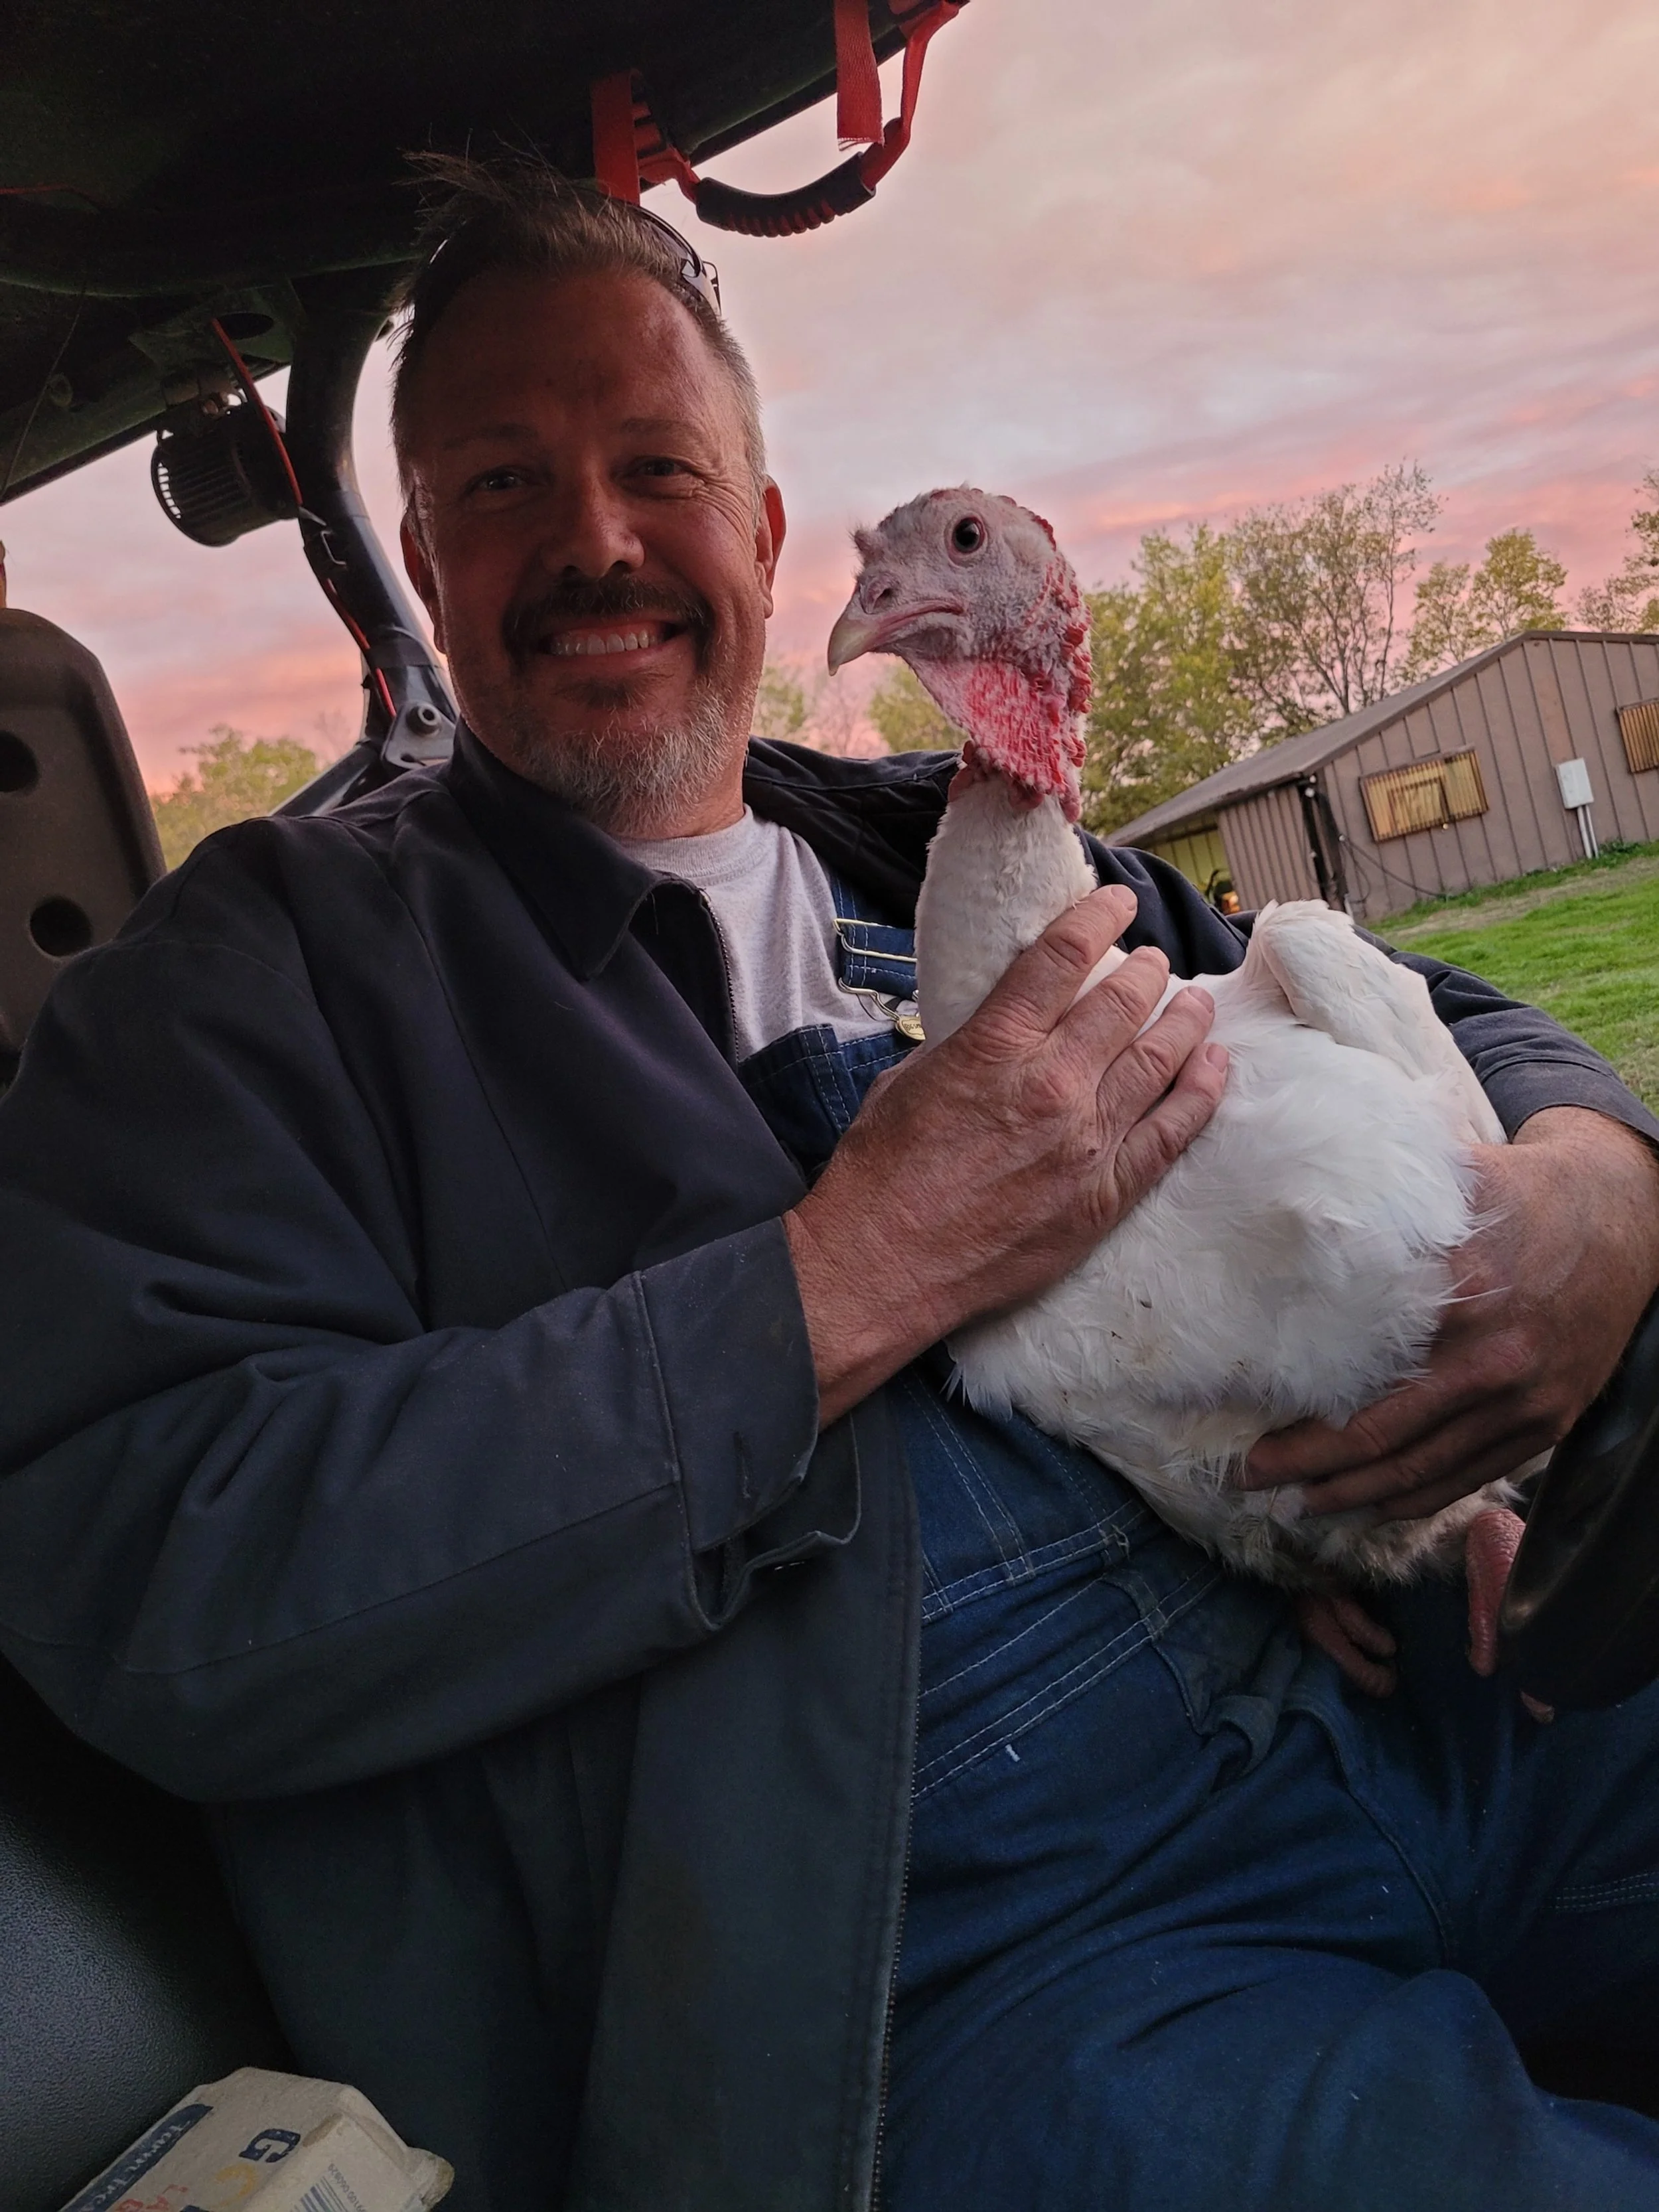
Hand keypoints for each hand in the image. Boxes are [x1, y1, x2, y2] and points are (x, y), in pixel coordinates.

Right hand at [784, 885, 1227, 1423]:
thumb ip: (968, 1045)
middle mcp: (1051, 1083)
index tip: (1116, 899)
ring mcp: (1086, 1141)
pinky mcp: (1105, 1195)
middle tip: (1153, 960)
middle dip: (1146, 970)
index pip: (1063, 957)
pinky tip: (1214, 1067)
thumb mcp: (909, 1079)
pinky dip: (1199, 1094)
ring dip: (1184, 1022)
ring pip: (1158, 1060)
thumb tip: (1002, 1027)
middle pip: (1123, 1003)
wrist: (884, 1265)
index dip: (1097, 916)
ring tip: (1196, 1002)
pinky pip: (1171, 1134)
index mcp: (995, 1046)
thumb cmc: (881, 1174)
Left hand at [1241, 1107, 1658, 1520]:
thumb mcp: (1452, 1183)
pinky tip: (1369, 1506)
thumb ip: (1378, 1203)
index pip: (1359, 1371)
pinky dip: (1415, 1499)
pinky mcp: (1548, 1423)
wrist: (1627, 1219)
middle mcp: (1492, 1359)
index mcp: (1458, 1296)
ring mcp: (1525, 1400)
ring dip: (1352, 1497)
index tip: (1243, 1420)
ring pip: (1422, 1471)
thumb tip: (1289, 1202)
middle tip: (1248, 1479)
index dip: (1298, 1406)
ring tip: (1295, 1505)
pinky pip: (1469, 1476)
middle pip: (1380, 1436)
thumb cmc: (1522, 1195)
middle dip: (1306, 1466)